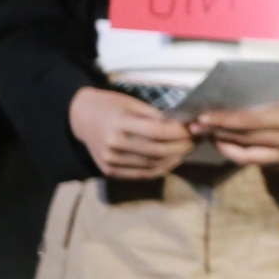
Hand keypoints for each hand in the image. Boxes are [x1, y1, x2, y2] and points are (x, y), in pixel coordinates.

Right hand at [70, 86, 194, 179]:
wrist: (81, 118)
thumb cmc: (111, 106)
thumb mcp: (133, 104)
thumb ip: (156, 116)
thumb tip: (184, 125)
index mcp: (119, 123)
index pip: (157, 131)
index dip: (180, 132)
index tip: (195, 128)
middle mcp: (113, 144)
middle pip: (157, 151)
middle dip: (182, 146)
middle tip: (197, 140)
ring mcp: (110, 160)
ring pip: (152, 165)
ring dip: (175, 158)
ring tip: (188, 149)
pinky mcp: (109, 171)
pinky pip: (142, 174)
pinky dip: (161, 169)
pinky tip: (173, 160)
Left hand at [196, 85, 278, 169]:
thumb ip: (259, 103)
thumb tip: (224, 104)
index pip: (249, 122)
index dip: (224, 121)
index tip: (202, 118)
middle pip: (244, 141)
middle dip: (217, 134)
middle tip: (196, 127)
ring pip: (246, 157)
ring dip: (224, 147)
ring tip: (208, 136)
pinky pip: (256, 162)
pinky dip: (239, 153)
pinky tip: (227, 144)